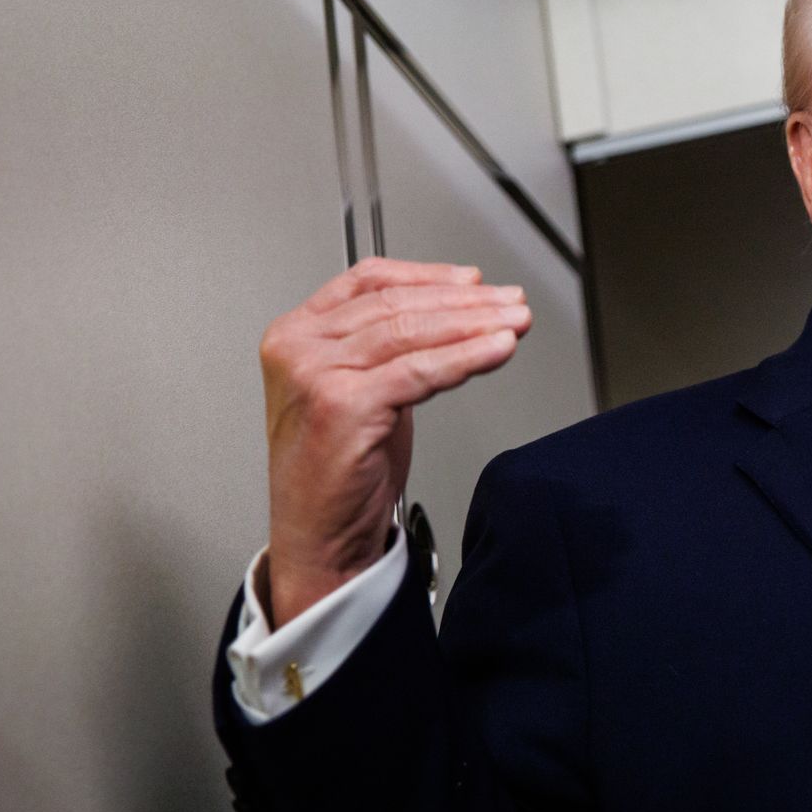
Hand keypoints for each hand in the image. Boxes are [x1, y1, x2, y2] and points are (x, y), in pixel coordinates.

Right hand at [258, 257, 531, 625]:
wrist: (321, 536)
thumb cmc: (339, 470)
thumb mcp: (362, 388)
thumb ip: (391, 347)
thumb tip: (458, 311)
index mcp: (296, 333)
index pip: (369, 281)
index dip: (428, 275)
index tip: (473, 281)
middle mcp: (299, 347)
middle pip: (397, 305)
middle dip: (466, 301)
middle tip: (511, 302)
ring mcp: (315, 374)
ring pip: (412, 332)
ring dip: (475, 324)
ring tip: (515, 322)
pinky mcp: (342, 405)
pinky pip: (420, 371)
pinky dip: (466, 357)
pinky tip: (497, 350)